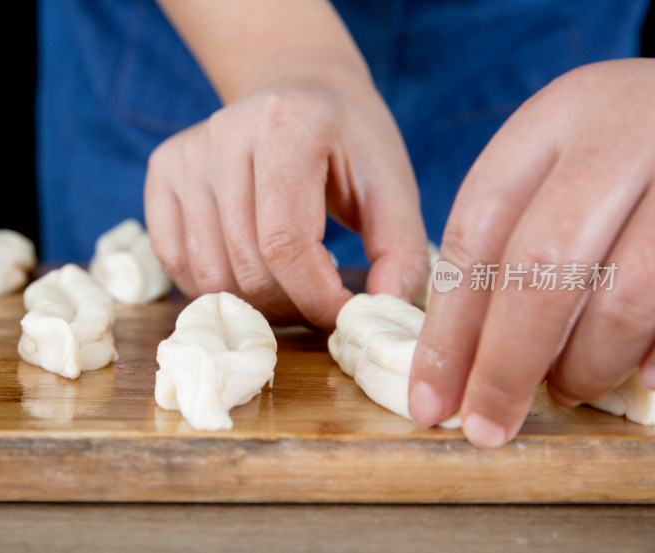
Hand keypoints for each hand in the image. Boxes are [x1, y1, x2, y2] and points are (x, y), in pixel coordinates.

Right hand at [145, 64, 428, 329]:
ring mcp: (186, 152)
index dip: (315, 297)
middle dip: (290, 304)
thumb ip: (400, 251)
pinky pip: (175, 260)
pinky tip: (247, 269)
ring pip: (208, 274)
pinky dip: (213, 286)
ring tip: (288, 283)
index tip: (343, 315)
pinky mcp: (162, 169)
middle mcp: (225, 131)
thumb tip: (383, 313)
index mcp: (287, 125)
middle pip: (246, 265)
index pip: (286, 243)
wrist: (298, 88)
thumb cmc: (349, 141)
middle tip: (318, 299)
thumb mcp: (391, 186)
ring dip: (253, 301)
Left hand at [409, 58, 654, 446]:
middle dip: (506, 363)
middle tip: (488, 425)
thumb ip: (513, 234)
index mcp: (554, 120)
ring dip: (585, 365)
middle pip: (541, 268)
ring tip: (565, 390)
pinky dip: (654, 356)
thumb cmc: (621, 147)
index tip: (430, 398)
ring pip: (625, 297)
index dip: (448, 330)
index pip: (477, 236)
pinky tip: (637, 379)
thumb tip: (467, 356)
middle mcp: (622, 134)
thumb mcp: (558, 161)